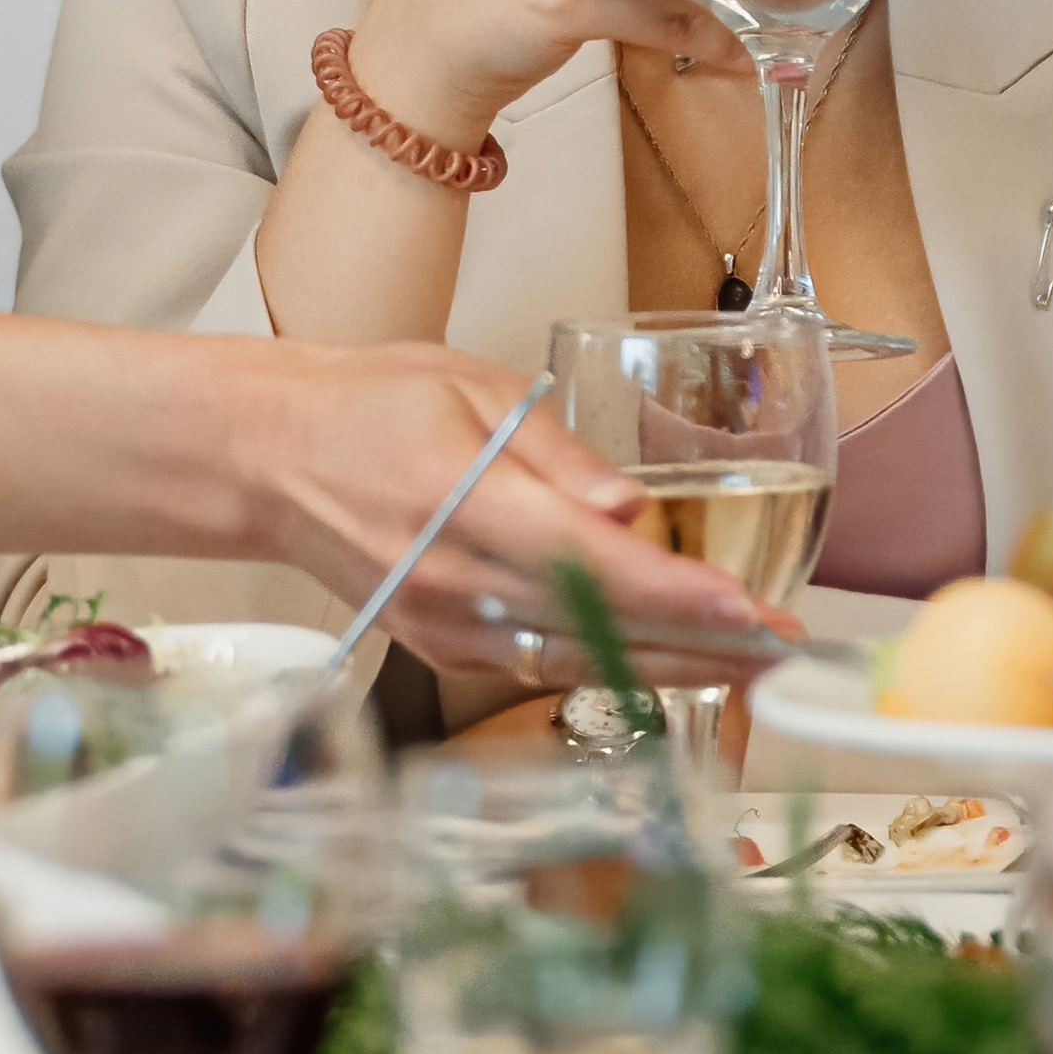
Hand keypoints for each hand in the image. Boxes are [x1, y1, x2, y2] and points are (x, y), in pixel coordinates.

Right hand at [235, 340, 787, 676]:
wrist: (266, 459)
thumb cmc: (369, 405)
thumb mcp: (468, 386)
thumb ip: (556, 452)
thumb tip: (630, 507)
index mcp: (462, 499)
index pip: (588, 561)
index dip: (673, 592)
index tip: (746, 608)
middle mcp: (452, 578)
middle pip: (596, 626)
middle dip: (701, 643)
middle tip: (785, 647)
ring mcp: (442, 623)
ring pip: (575, 660)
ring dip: (670, 667)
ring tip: (752, 663)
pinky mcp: (439, 644)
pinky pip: (537, 665)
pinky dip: (610, 666)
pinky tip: (671, 662)